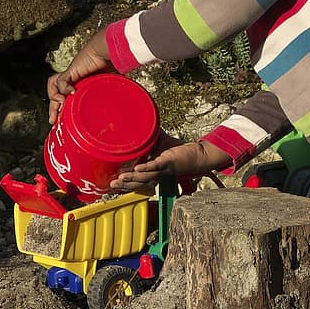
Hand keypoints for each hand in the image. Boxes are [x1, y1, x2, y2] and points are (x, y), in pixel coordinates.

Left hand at [47, 30, 114, 123]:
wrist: (108, 52)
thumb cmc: (112, 65)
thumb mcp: (111, 85)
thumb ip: (112, 94)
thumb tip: (122, 105)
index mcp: (81, 85)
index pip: (66, 98)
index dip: (63, 108)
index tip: (63, 120)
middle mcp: (74, 81)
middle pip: (56, 94)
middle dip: (53, 108)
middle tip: (53, 119)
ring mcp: (71, 75)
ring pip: (53, 86)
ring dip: (53, 97)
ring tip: (60, 104)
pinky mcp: (70, 70)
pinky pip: (60, 81)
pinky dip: (63, 88)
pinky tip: (71, 92)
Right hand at [110, 137, 231, 191]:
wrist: (198, 154)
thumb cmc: (179, 150)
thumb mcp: (159, 142)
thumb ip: (148, 135)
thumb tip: (137, 123)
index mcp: (153, 171)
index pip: (137, 180)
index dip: (125, 183)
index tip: (111, 184)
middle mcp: (156, 174)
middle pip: (139, 183)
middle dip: (125, 185)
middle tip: (111, 185)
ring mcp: (162, 170)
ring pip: (145, 177)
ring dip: (132, 179)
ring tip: (120, 179)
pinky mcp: (168, 162)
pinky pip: (156, 166)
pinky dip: (146, 168)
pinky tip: (137, 169)